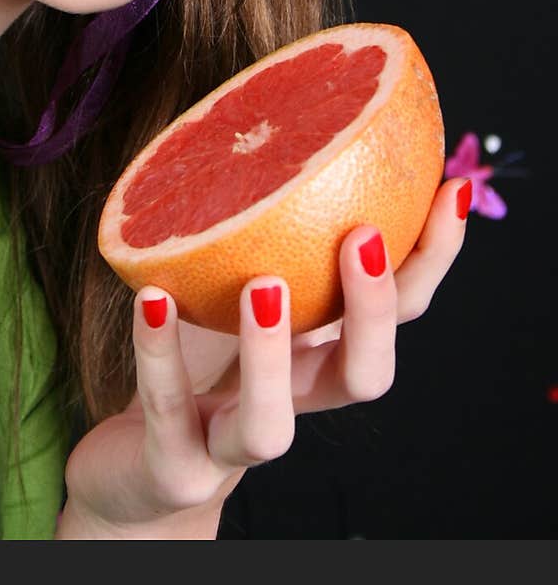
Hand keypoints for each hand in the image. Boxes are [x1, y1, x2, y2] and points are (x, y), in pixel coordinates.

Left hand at [58, 176, 469, 537]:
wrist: (135, 470)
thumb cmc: (194, 360)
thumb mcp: (237, 289)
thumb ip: (267, 232)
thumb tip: (290, 115)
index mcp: (319, 356)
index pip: (400, 315)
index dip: (431, 260)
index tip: (450, 189)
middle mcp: (291, 402)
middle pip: (362, 377)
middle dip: (373, 312)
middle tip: (362, 237)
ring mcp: (231, 445)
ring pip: (270, 426)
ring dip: (269, 353)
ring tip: (263, 284)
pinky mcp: (173, 466)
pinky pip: (168, 412)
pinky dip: (159, 352)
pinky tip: (153, 294)